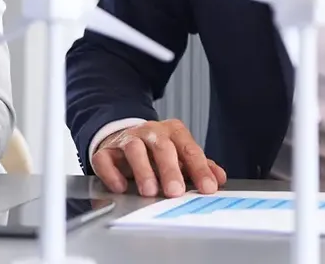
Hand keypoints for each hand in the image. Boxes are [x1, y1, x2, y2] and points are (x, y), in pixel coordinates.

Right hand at [91, 119, 226, 197]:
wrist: (122, 139)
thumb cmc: (155, 151)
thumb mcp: (180, 155)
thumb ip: (199, 166)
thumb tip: (219, 178)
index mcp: (174, 132)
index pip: (190, 150)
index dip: (200, 170)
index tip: (208, 188)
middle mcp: (151, 131)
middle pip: (163, 147)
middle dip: (170, 170)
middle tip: (176, 192)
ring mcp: (127, 139)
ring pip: (135, 149)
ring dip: (143, 171)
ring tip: (149, 191)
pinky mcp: (105, 151)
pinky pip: (106, 159)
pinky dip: (112, 173)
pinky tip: (120, 188)